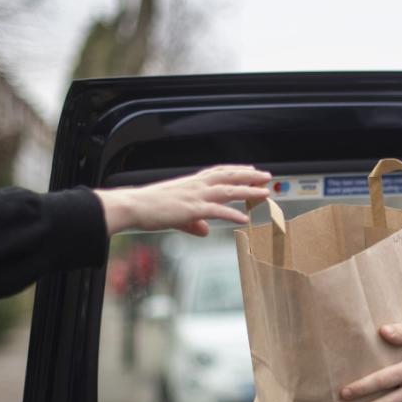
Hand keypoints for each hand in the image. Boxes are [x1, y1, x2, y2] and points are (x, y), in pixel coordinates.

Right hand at [96, 165, 271, 235]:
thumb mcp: (176, 215)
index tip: (251, 170)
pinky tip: (245, 218)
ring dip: (249, 192)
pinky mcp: (192, 209)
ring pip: (228, 191)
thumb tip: (205, 231)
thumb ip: (194, 223)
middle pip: (229, 178)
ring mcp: (196, 196)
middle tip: (267, 177)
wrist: (134, 206)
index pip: (219, 172)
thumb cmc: (151, 208)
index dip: (237, 171)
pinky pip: (217, 211)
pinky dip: (232, 214)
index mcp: (192, 183)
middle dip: (250, 177)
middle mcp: (197, 186)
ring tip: (265, 193)